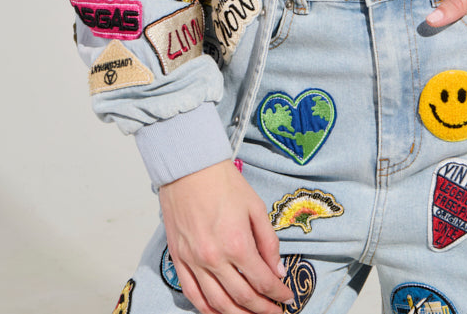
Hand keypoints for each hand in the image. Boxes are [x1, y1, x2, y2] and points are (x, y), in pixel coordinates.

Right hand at [159, 160, 293, 313]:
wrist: (189, 168)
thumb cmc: (222, 182)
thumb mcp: (255, 207)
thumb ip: (269, 242)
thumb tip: (277, 270)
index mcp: (237, 243)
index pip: (262, 281)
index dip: (278, 294)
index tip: (287, 298)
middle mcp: (214, 258)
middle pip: (242, 297)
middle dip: (262, 309)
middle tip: (275, 312)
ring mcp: (194, 262)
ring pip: (218, 304)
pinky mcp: (179, 260)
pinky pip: (193, 295)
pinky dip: (208, 310)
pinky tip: (221, 312)